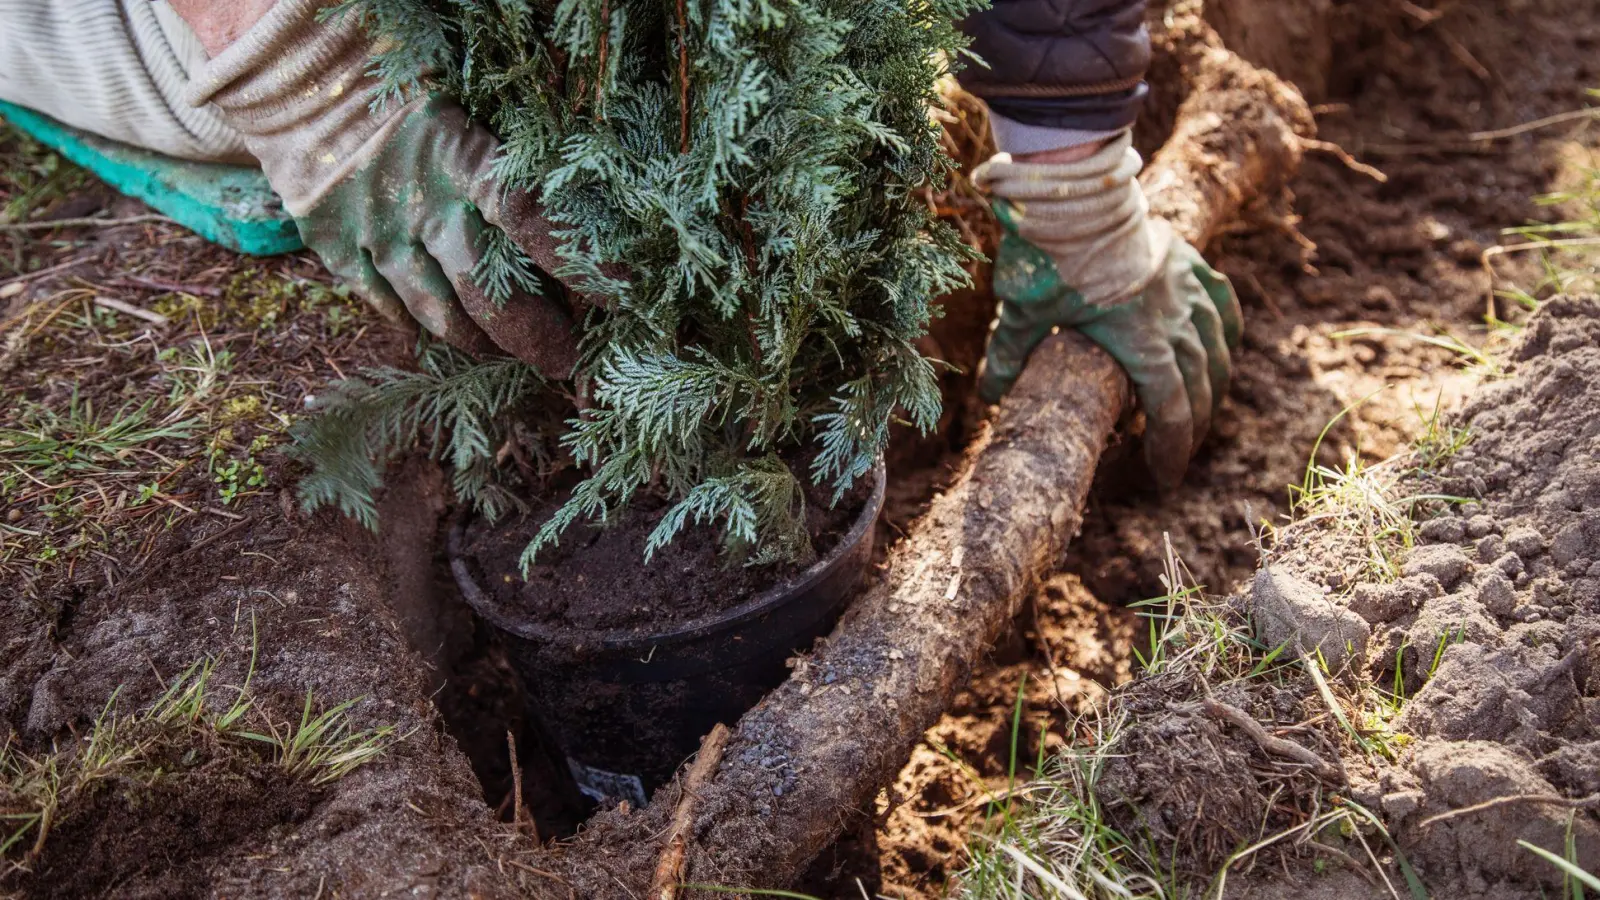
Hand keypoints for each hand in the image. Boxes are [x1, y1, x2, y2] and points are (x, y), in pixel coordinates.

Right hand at [183, 0, 579, 375]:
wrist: (298, 72)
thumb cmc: (405, 84)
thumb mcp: (466, 108)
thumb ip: (510, 164)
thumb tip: (583, 222)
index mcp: (459, 153)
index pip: (530, 216)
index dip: (579, 260)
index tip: (622, 294)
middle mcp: (418, 200)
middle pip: (487, 289)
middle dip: (536, 334)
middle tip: (569, 358)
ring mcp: (373, 230)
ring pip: (439, 312)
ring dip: (483, 342)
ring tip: (511, 352)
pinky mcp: (336, 245)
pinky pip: (386, 307)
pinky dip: (420, 328)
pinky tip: (449, 337)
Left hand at [973, 135, 1241, 488]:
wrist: (1078, 193)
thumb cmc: (1049, 256)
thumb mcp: (1021, 312)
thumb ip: (1008, 355)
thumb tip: (990, 395)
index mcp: (1143, 345)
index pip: (1172, 413)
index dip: (1172, 450)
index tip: (1164, 478)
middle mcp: (1176, 322)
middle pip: (1201, 389)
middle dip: (1193, 427)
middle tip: (1177, 451)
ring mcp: (1187, 291)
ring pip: (1218, 351)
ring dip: (1213, 387)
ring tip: (1202, 410)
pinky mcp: (1188, 263)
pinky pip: (1222, 304)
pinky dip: (1226, 331)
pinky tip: (1224, 347)